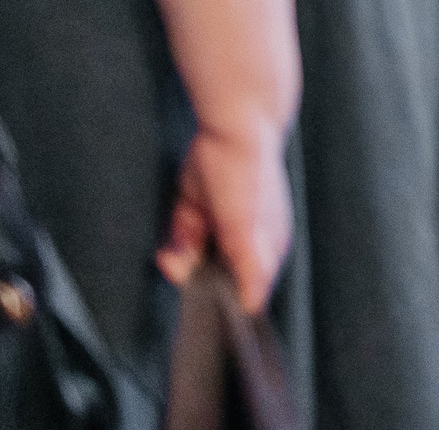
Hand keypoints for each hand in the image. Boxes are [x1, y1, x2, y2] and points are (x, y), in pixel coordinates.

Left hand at [158, 121, 291, 312]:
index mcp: (266, 252)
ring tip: (179, 241)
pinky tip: (174, 236)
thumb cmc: (252, 181)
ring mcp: (219, 229)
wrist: (232, 130)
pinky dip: (173, 242)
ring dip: (180, 258)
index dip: (219, 298)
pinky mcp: (197, 214)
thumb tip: (252, 309)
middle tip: (180, 260)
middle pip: (211, 279)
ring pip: (192, 261)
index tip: (199, 293)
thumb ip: (252, 272)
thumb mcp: (250, 232)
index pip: (242, 291)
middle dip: (192, 276)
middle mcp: (243, 244)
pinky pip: (179, 241)